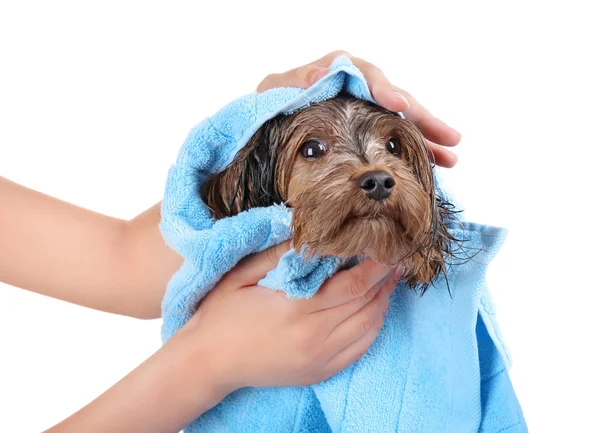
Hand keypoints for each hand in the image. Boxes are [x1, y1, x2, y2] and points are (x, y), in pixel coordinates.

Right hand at [184, 241, 400, 392]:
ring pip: (368, 328)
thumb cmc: (221, 315)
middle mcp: (315, 338)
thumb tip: (307, 233)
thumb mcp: (241, 276)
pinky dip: (373, 328)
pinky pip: (359, 350)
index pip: (353, 286)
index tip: (388, 249)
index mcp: (297, 310)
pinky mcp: (319, 372)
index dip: (376, 267)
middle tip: (396, 260)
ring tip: (389, 281)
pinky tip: (375, 311)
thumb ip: (276, 254)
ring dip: (383, 302)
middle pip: (366, 305)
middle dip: (385, 280)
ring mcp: (319, 359)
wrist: (207, 363)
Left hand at [257, 50, 460, 167]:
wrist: (268, 131)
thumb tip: (321, 76)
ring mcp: (365, 113)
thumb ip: (294, 84)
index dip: (383, 88)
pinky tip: (432, 166)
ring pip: (401, 123)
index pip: (365, 75)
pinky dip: (412, 152)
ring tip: (451, 157)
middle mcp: (357, 91)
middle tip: (450, 138)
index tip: (397, 103)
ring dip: (426, 139)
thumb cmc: (272, 108)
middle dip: (422, 118)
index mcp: (336, 75)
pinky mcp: (367, 133)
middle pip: (395, 99)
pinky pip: (393, 140)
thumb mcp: (275, 92)